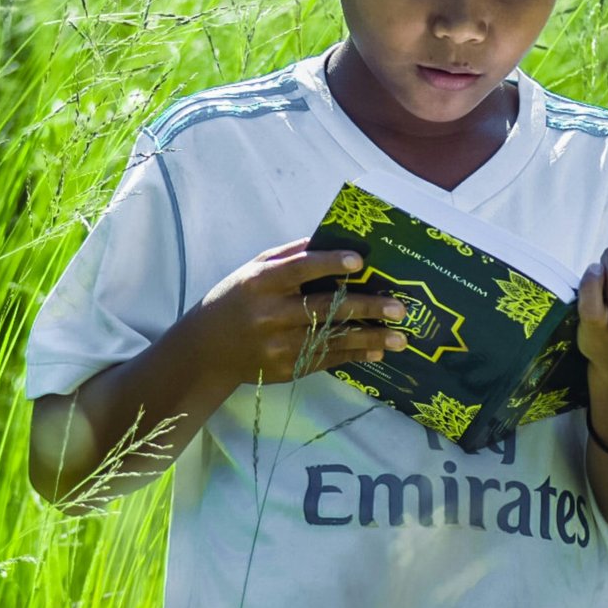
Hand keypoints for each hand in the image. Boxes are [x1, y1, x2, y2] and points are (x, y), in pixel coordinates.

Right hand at [195, 238, 408, 384]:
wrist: (206, 350)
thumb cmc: (235, 300)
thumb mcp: (253, 270)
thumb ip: (289, 256)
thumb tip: (328, 238)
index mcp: (260, 284)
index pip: (299, 269)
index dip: (329, 263)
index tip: (360, 261)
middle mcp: (269, 315)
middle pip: (323, 309)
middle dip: (365, 308)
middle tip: (398, 307)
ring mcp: (277, 346)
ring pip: (331, 340)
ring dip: (369, 338)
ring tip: (400, 337)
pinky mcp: (285, 369)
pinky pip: (325, 361)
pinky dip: (353, 355)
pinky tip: (377, 351)